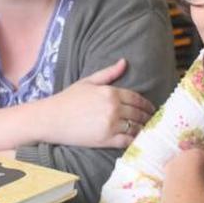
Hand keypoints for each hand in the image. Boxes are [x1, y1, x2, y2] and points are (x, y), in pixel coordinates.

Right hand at [38, 59, 154, 148]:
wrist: (51, 119)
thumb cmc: (68, 99)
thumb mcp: (88, 81)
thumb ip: (109, 73)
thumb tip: (124, 62)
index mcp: (110, 92)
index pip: (137, 99)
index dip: (146, 104)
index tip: (151, 108)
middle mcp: (113, 108)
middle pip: (138, 113)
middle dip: (147, 117)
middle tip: (152, 120)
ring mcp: (110, 125)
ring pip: (135, 127)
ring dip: (143, 129)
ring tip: (148, 130)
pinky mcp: (105, 140)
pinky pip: (127, 141)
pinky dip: (135, 140)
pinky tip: (137, 140)